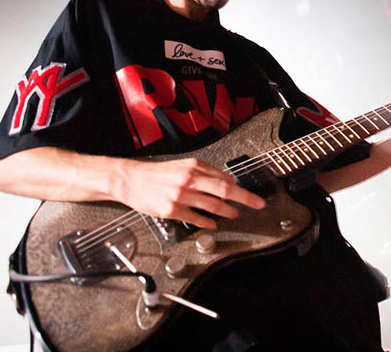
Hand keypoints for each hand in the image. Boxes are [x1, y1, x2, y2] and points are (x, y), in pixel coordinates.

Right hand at [116, 158, 265, 228]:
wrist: (132, 180)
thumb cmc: (159, 173)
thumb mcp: (184, 166)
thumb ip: (205, 172)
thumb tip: (227, 181)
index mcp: (194, 167)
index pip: (224, 178)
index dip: (240, 188)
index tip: (252, 195)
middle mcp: (189, 180)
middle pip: (224, 190)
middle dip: (245, 198)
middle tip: (258, 204)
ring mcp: (181, 196)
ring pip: (212, 206)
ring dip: (227, 212)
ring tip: (234, 214)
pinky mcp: (172, 210)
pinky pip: (196, 218)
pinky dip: (207, 222)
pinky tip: (213, 224)